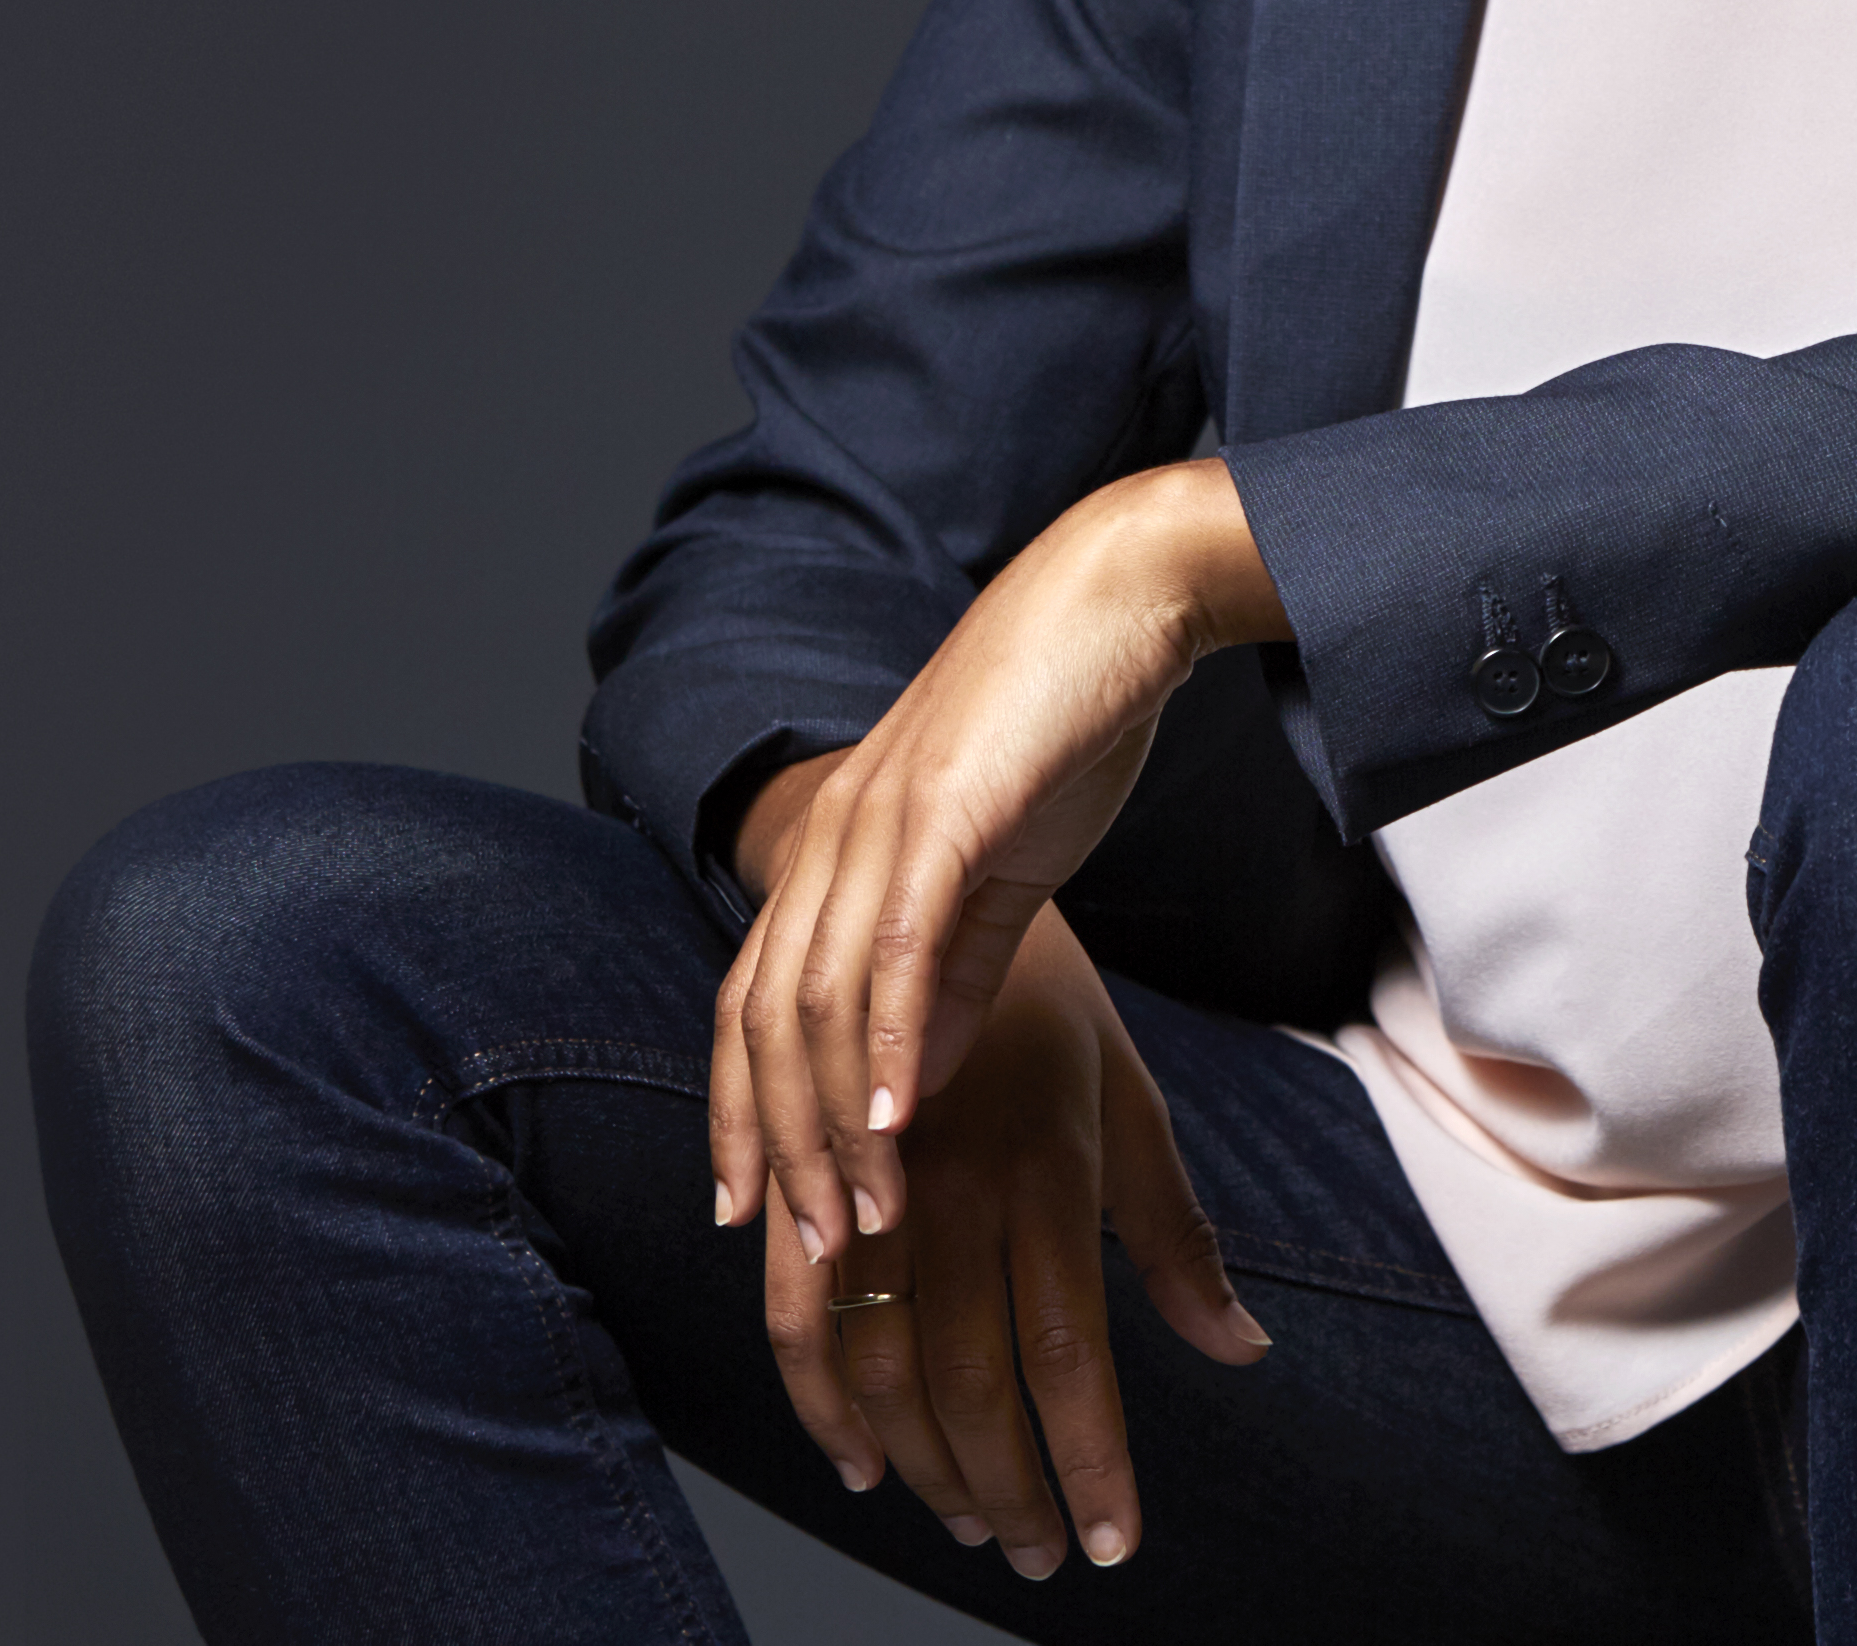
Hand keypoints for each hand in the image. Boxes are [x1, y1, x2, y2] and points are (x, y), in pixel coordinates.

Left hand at [708, 459, 1281, 1272]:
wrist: (1118, 599)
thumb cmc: (1061, 724)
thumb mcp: (995, 869)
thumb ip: (951, 968)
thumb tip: (917, 1077)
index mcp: (835, 849)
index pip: (750, 1003)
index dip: (737, 1112)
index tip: (748, 1217)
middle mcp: (832, 836)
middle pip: (765, 1020)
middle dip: (779, 1148)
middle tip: (810, 1257)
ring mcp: (879, 821)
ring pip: (823, 1001)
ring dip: (836, 1125)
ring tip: (863, 1222)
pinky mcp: (945, 812)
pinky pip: (898, 950)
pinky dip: (893, 1044)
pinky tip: (901, 1122)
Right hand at [747, 894, 1271, 1577]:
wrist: (923, 882)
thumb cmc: (1047, 1008)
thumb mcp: (1130, 1102)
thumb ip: (1177, 1236)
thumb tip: (1244, 1350)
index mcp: (1045, 1163)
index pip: (1068, 1353)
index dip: (1089, 1464)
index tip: (1113, 1543)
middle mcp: (951, 1179)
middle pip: (970, 1381)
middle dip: (1010, 1491)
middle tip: (1042, 1551)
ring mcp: (866, 1179)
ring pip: (880, 1366)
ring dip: (924, 1468)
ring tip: (971, 1522)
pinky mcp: (802, 1177)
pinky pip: (794, 1316)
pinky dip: (821, 1404)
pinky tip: (863, 1463)